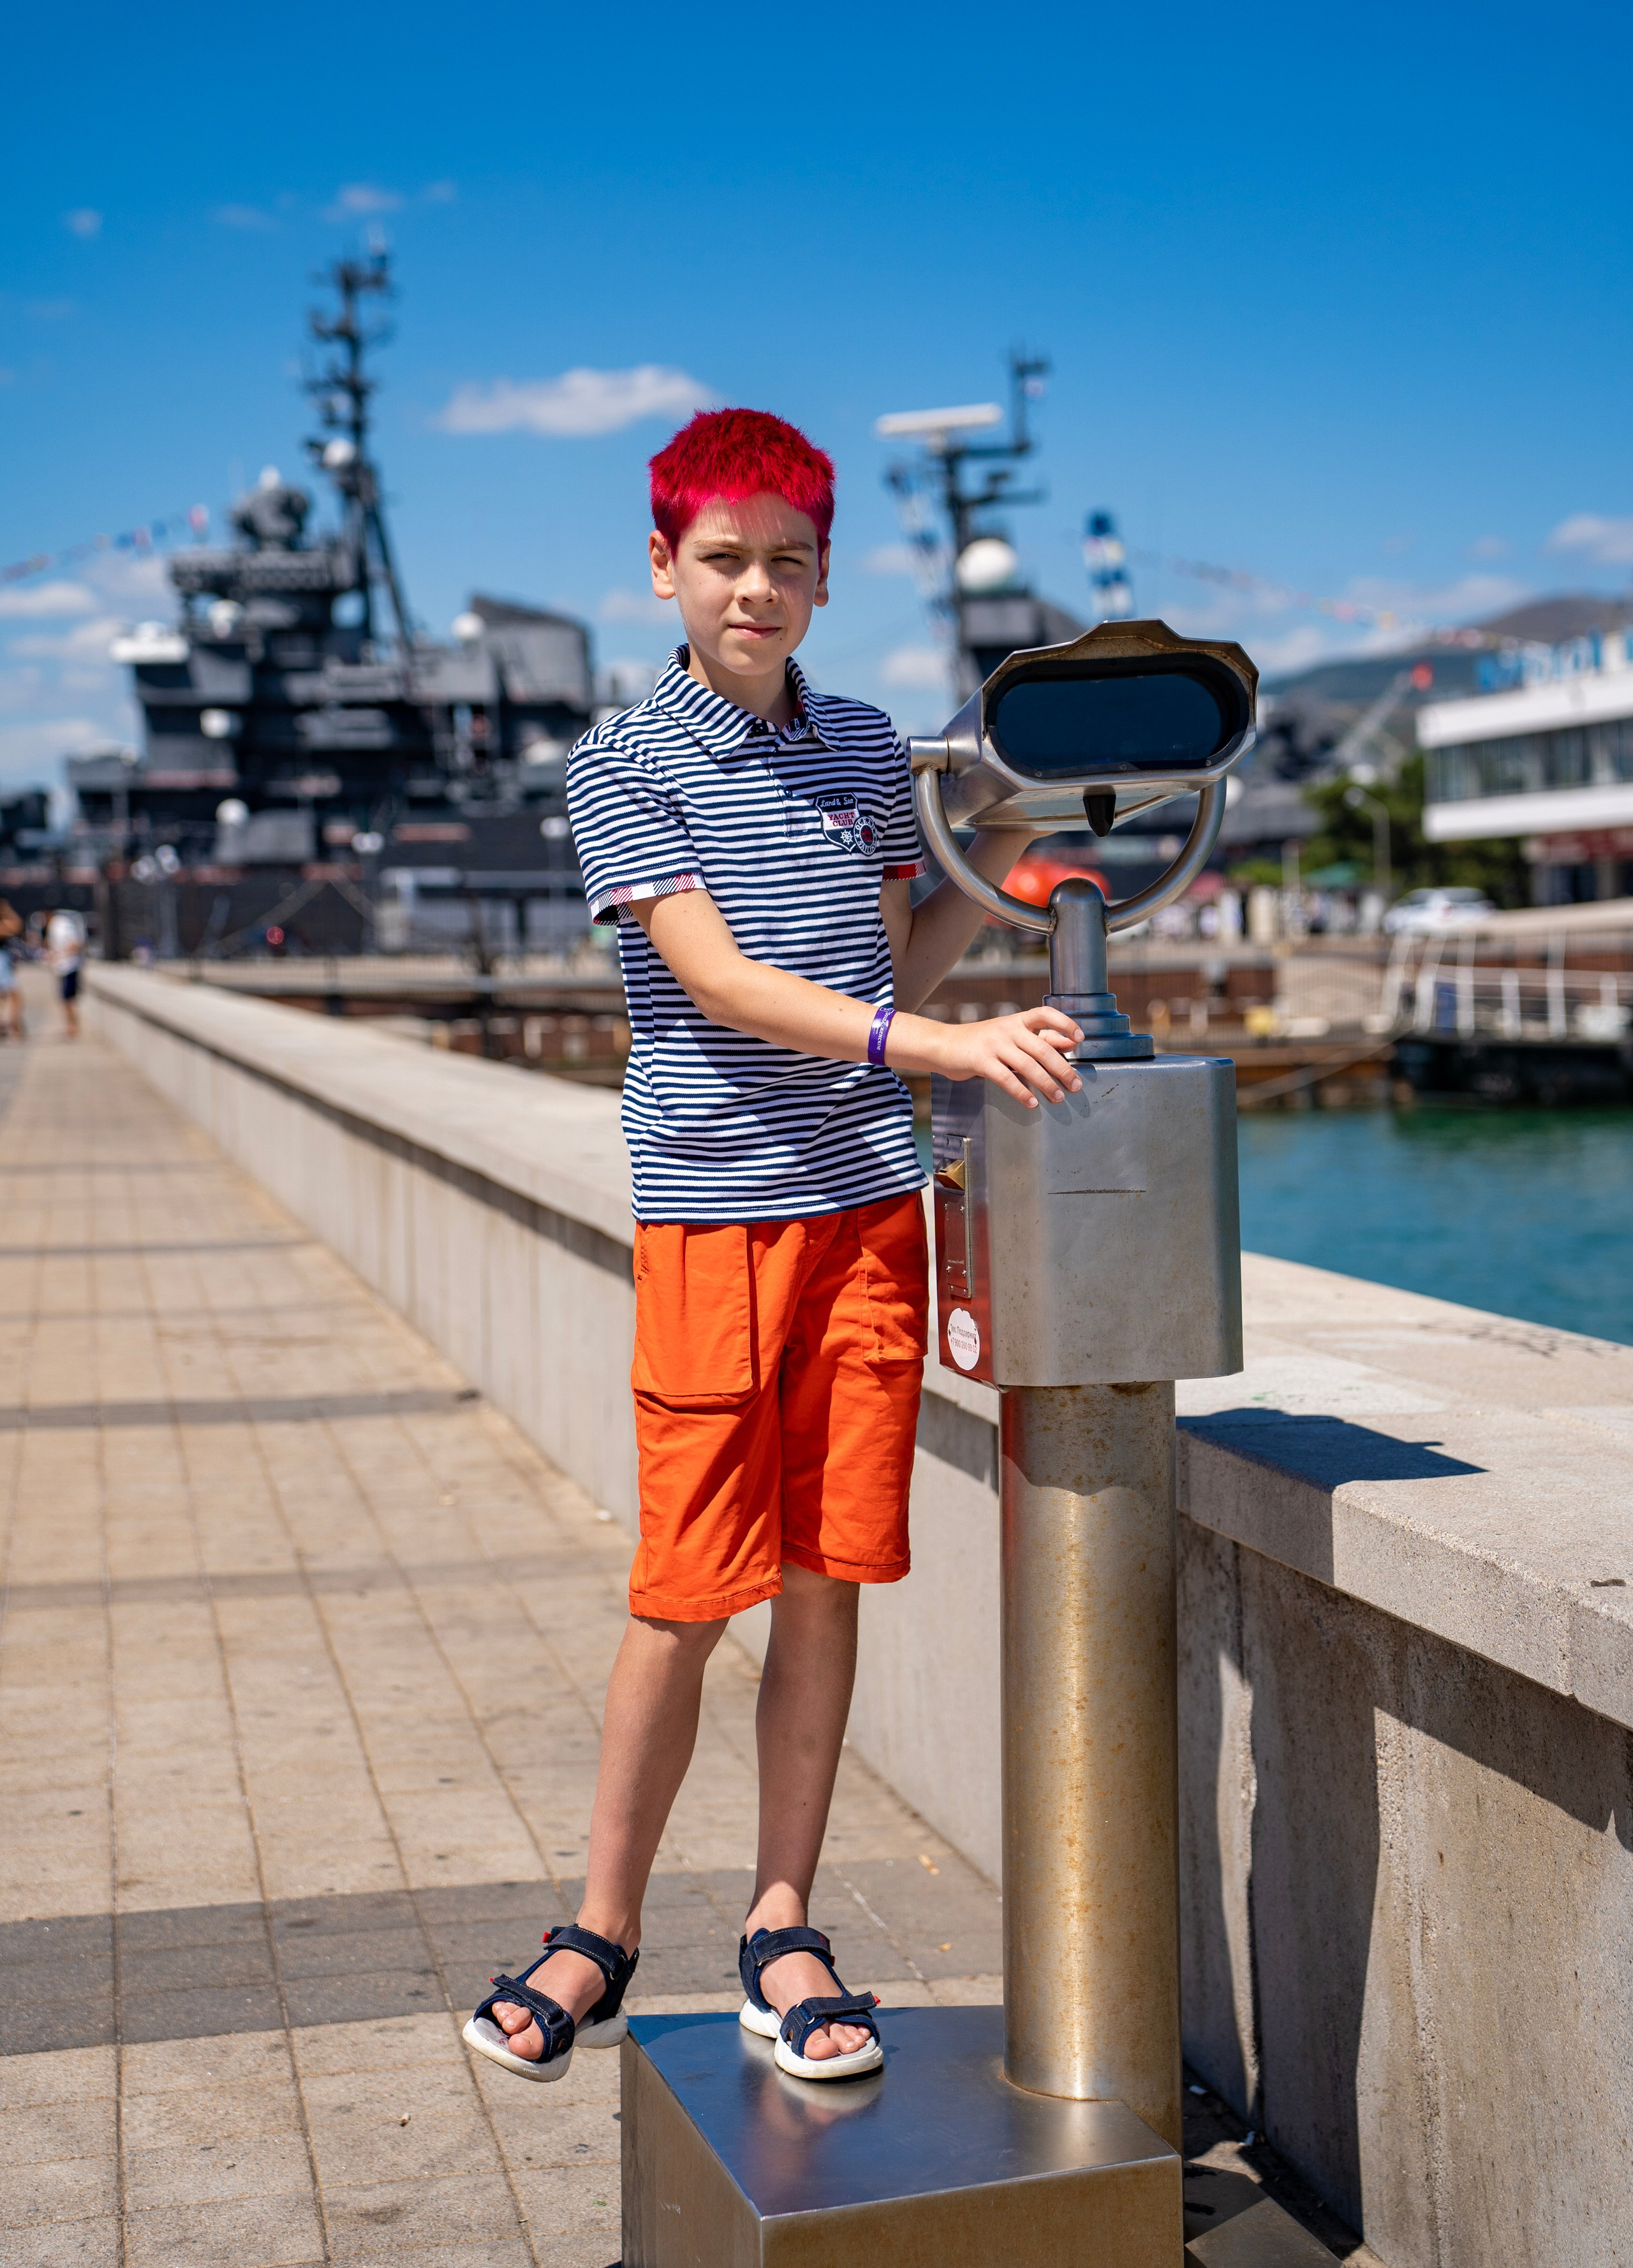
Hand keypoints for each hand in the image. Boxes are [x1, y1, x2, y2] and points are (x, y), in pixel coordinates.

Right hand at [919, 1006, 1083, 1106]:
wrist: (944, 1044)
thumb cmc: (982, 1042)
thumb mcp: (1011, 1035)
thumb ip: (1040, 1038)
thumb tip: (1070, 1043)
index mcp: (1017, 1021)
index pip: (1045, 1014)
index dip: (1064, 1023)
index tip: (1080, 1038)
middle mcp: (1007, 1029)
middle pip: (1042, 1048)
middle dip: (1062, 1069)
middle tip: (1076, 1085)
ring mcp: (994, 1044)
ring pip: (1027, 1065)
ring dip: (1046, 1084)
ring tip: (1058, 1098)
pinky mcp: (981, 1061)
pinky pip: (1006, 1079)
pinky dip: (1021, 1093)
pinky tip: (1031, 1103)